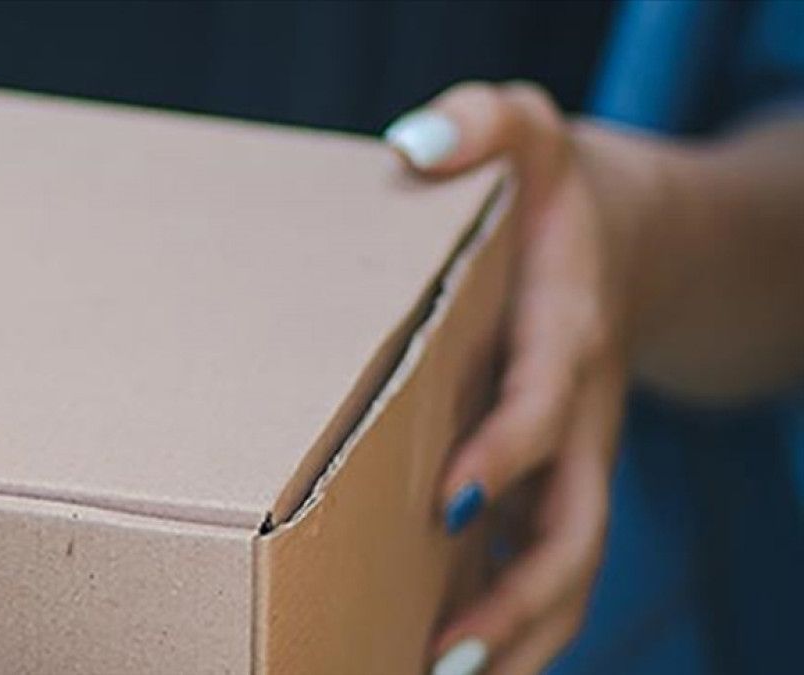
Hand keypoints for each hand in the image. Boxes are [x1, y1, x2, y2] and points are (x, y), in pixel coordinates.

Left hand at [385, 82, 652, 673]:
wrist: (627, 235)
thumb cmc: (553, 192)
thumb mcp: (527, 130)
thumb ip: (482, 122)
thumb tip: (411, 145)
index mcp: (567, 331)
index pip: (543, 405)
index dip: (507, 452)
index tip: (451, 500)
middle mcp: (577, 410)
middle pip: (573, 525)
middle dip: (518, 597)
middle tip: (444, 655)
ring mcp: (572, 455)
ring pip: (565, 564)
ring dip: (516, 633)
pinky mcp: (554, 474)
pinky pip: (544, 557)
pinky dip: (508, 612)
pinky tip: (450, 650)